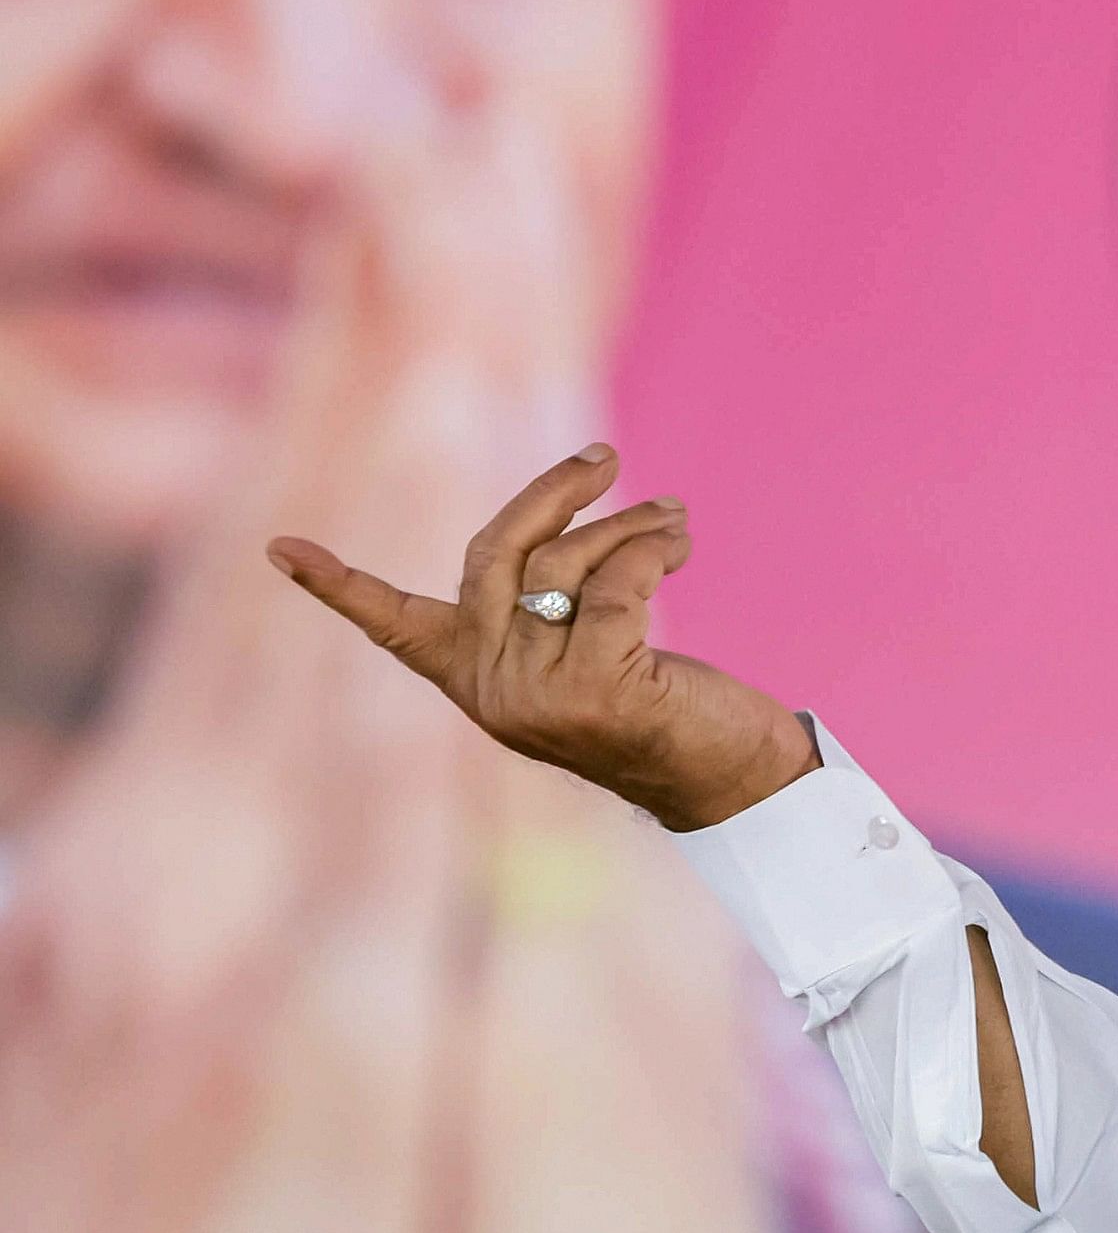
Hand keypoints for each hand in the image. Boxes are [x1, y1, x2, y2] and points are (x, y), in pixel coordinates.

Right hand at [266, 446, 815, 831]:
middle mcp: (492, 691)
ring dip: (632, 525)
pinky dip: (655, 550)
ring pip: (568, 562)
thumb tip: (564, 519)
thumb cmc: (657, 700)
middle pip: (493, 554)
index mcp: (473, 679)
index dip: (336, 586)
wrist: (724, 773)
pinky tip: (682, 546)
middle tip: (606, 458)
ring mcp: (538, 696)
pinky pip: (619, 581)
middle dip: (551, 493)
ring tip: (676, 520)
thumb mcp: (586, 645)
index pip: (394, 626)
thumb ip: (551, 597)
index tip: (277, 547)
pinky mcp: (595, 690)